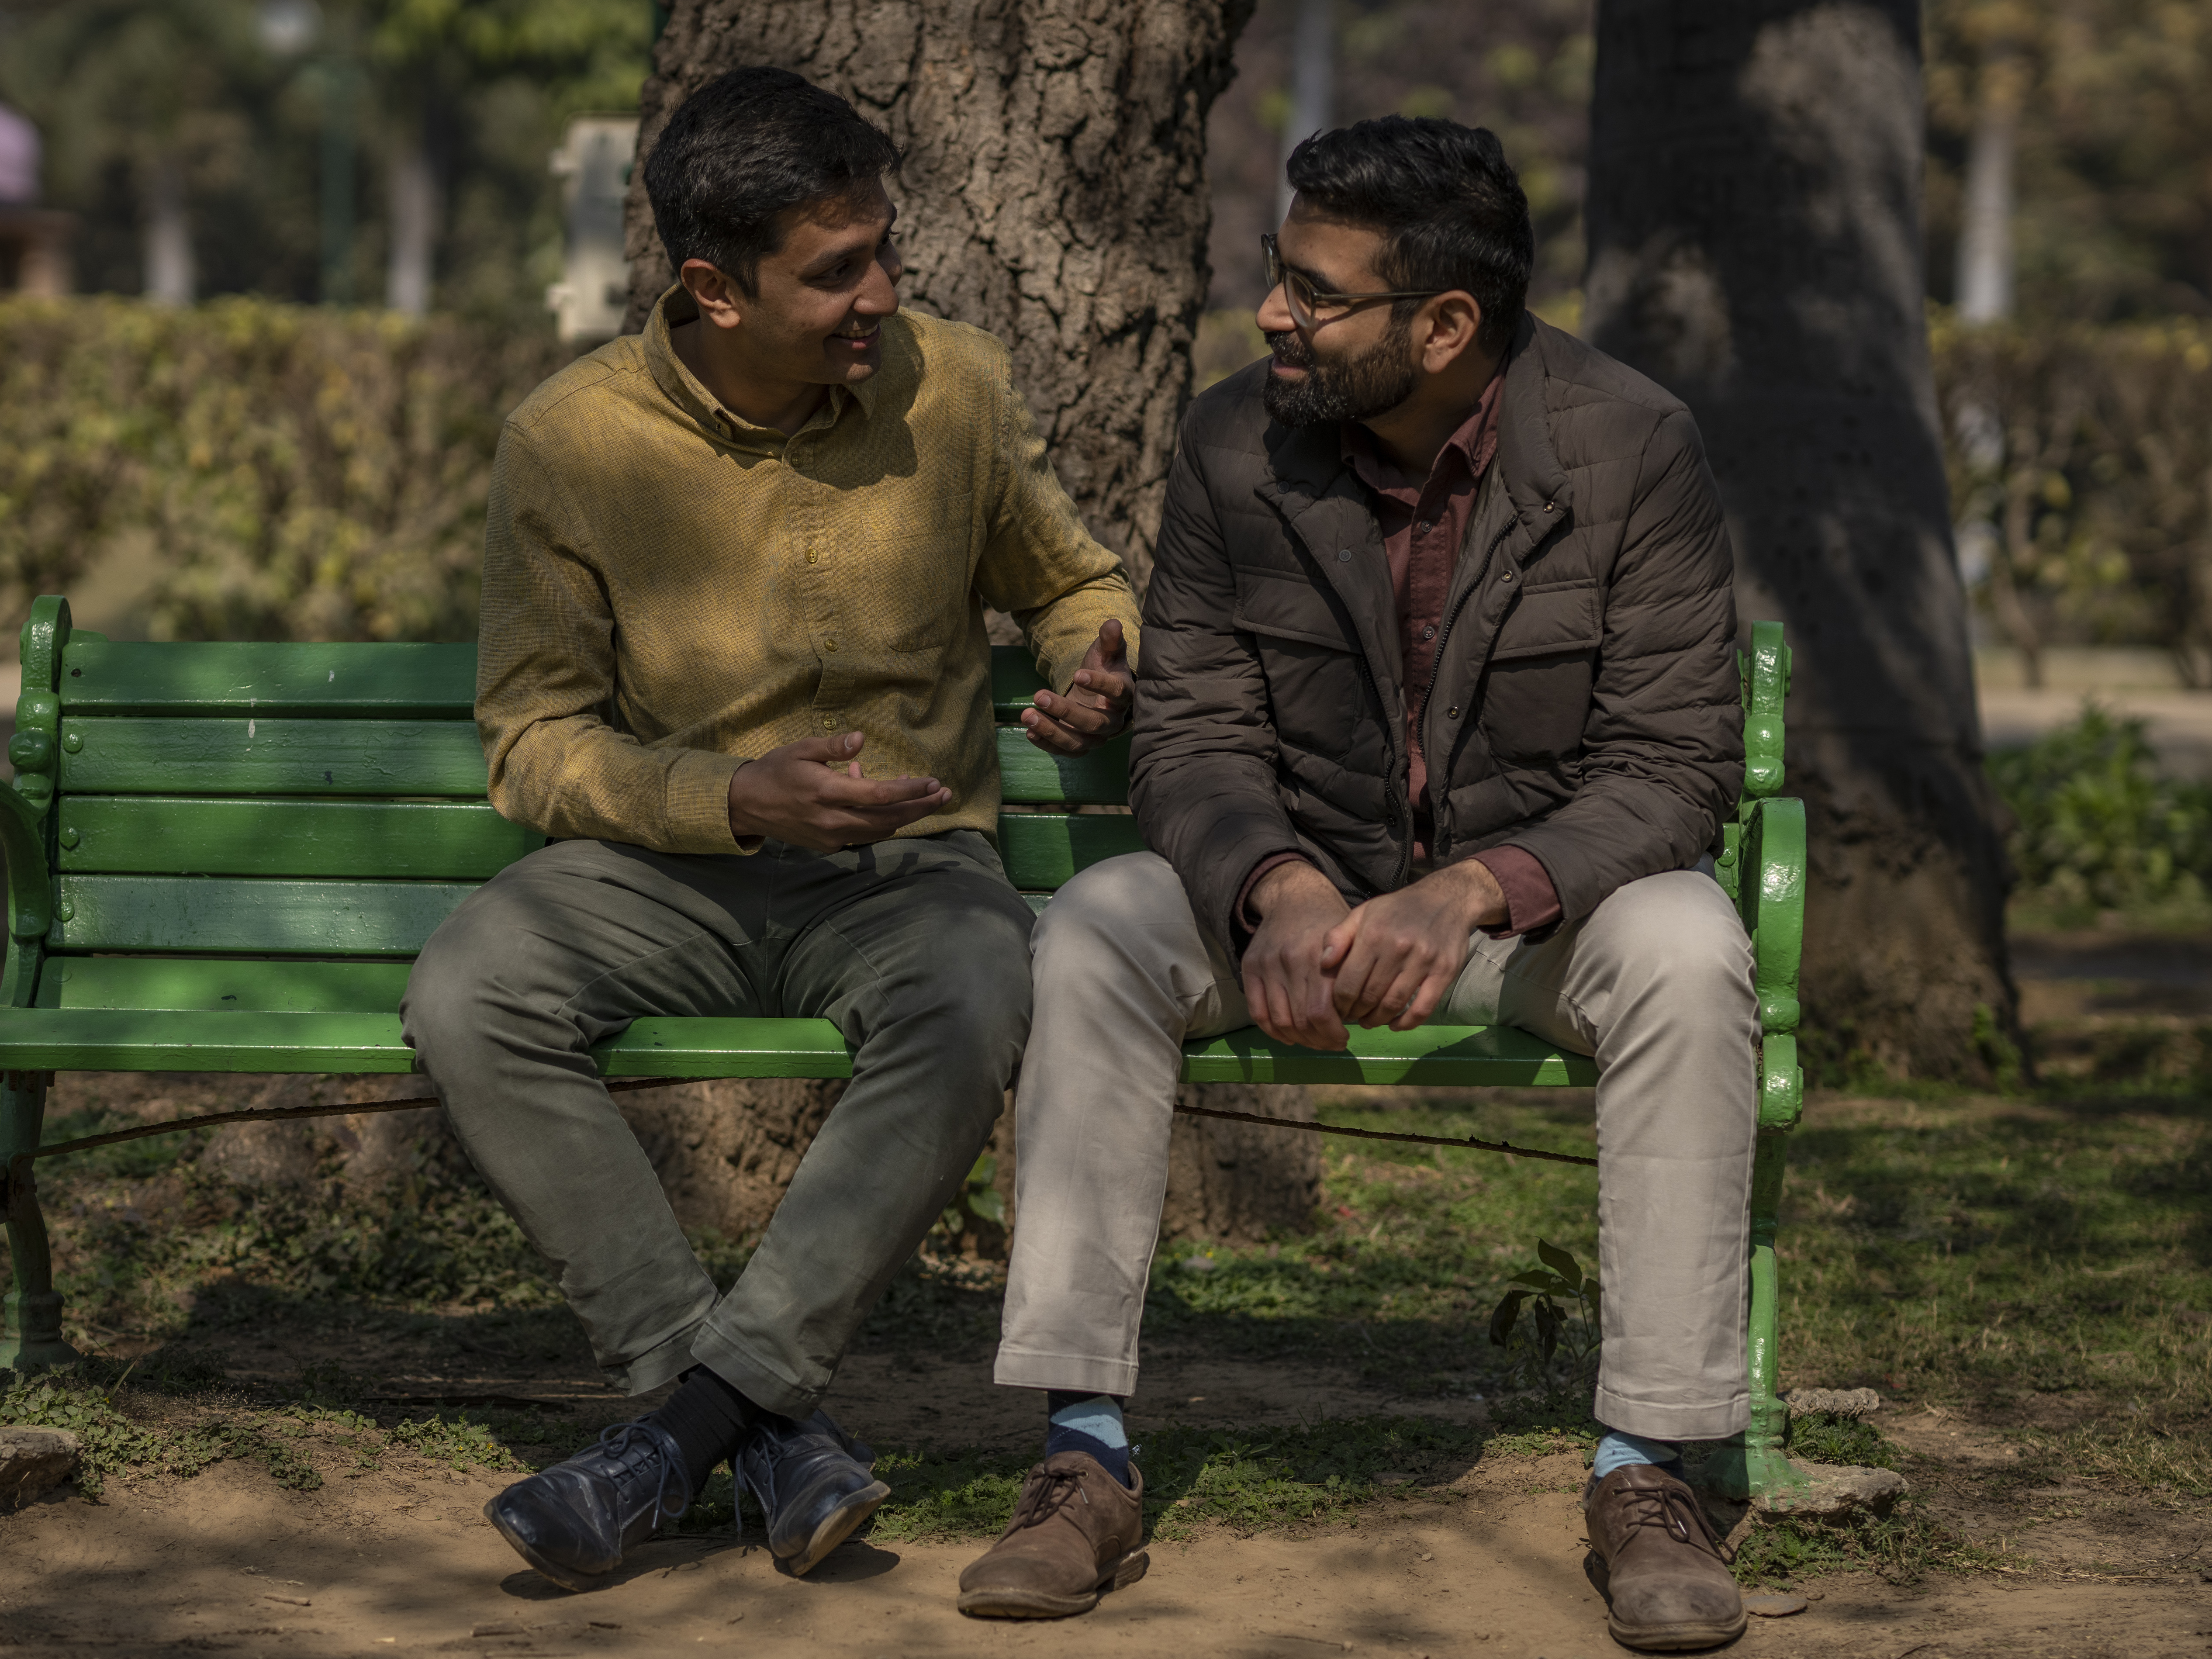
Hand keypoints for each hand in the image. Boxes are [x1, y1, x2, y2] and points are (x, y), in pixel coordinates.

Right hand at [727, 732, 951, 852]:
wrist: (747, 805)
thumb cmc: (776, 770)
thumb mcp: (801, 749)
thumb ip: (833, 747)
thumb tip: (862, 740)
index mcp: (826, 792)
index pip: (879, 796)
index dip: (910, 791)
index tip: (933, 783)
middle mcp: (832, 820)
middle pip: (888, 820)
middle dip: (920, 808)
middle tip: (945, 795)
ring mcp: (830, 837)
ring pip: (880, 831)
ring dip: (905, 816)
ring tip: (925, 797)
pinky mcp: (828, 846)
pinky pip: (864, 835)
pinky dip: (879, 820)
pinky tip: (880, 801)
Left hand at [1021, 619, 1131, 755]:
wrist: (1099, 694)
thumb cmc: (1104, 669)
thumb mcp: (1106, 652)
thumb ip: (1109, 639)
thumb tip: (1113, 623)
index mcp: (1124, 694)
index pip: (1117, 692)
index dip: (1099, 684)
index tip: (1078, 674)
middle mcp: (1113, 720)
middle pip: (1093, 722)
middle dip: (1065, 711)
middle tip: (1039, 696)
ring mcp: (1097, 737)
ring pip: (1077, 741)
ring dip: (1051, 731)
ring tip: (1027, 715)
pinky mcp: (1082, 746)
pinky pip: (1066, 751)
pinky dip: (1047, 745)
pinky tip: (1029, 732)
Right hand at [1240, 861, 1354, 1049]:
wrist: (1293, 897)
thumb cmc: (1328, 923)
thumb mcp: (1349, 942)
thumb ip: (1351, 977)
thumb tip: (1356, 1018)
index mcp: (1318, 956)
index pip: (1320, 1013)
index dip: (1332, 1034)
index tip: (1343, 1039)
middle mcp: (1290, 961)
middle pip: (1300, 1021)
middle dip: (1318, 1041)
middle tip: (1330, 1044)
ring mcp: (1267, 965)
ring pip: (1280, 1021)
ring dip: (1298, 1039)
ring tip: (1312, 1041)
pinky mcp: (1249, 967)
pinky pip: (1257, 1012)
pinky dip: (1273, 1031)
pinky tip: (1289, 1036)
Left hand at [1321, 859, 1506, 1031]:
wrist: (1446, 898)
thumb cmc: (1398, 909)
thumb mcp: (1363, 913)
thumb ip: (1338, 937)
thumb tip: (1323, 964)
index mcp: (1373, 935)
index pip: (1348, 983)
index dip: (1339, 1003)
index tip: (1337, 1009)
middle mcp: (1398, 948)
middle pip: (1369, 997)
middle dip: (1356, 1013)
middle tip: (1352, 1016)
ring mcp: (1423, 960)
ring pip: (1394, 1004)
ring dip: (1378, 1020)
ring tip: (1369, 1021)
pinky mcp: (1445, 971)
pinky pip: (1423, 1008)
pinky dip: (1407, 1023)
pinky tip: (1396, 1025)